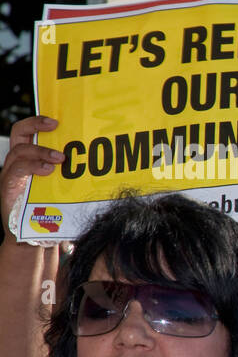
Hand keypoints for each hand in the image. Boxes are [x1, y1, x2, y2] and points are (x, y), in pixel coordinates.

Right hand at [2, 116, 63, 240]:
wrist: (33, 236)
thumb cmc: (51, 210)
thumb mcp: (65, 187)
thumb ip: (75, 175)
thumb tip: (109, 168)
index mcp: (31, 157)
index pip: (29, 131)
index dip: (39, 121)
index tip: (58, 120)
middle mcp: (18, 161)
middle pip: (19, 132)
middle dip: (35, 124)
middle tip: (55, 126)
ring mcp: (12, 173)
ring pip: (20, 150)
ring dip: (41, 150)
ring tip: (59, 158)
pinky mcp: (9, 187)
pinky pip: (17, 170)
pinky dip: (33, 167)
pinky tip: (48, 170)